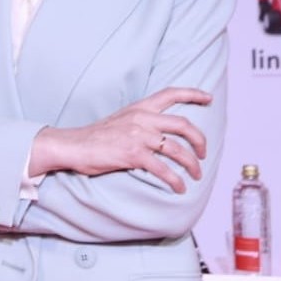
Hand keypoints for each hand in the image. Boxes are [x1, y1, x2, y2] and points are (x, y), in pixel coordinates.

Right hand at [31, 87, 210, 193]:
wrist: (72, 145)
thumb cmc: (95, 136)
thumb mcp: (120, 120)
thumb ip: (140, 121)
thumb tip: (159, 133)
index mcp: (140, 108)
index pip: (171, 93)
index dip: (193, 94)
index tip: (208, 98)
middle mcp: (142, 119)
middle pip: (184, 125)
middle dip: (200, 140)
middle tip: (203, 153)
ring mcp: (138, 137)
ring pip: (178, 149)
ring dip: (192, 164)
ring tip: (195, 174)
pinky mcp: (133, 155)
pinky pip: (163, 169)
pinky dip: (175, 180)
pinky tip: (179, 187)